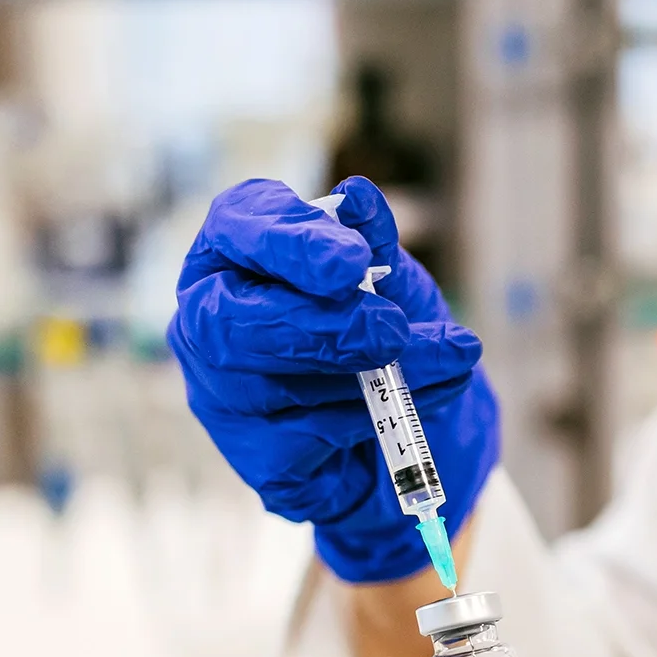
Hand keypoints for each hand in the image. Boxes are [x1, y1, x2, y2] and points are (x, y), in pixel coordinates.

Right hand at [168, 176, 500, 583]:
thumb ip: (372, 240)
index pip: (236, 230)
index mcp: (231, 252)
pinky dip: (374, 419)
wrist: (407, 422)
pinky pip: (308, 440)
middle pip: (233, 324)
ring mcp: (221, 396)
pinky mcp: (256, 458)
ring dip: (374, 374)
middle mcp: (205, 321)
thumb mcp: (388, 276)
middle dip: (322, 326)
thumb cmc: (379, 327)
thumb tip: (359, 199)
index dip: (289, 244)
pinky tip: (420, 405)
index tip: (352, 261)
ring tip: (450, 357)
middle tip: (393, 329)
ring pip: (279, 388)